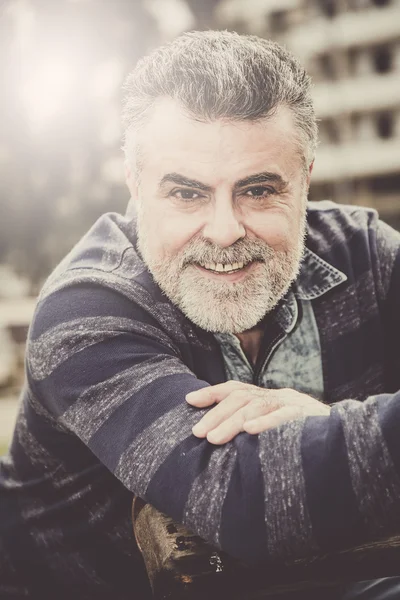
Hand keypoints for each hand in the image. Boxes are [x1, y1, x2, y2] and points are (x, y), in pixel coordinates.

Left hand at [186, 381, 329, 444]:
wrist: (347, 440)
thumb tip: (216, 436)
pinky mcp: (308, 417)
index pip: (237, 389)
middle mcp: (279, 396)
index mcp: (269, 398)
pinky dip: (267, 423)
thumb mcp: (276, 428)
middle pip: (242, 397)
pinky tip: (250, 431)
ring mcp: (294, 404)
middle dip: (216, 414)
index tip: (189, 400)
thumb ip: (253, 427)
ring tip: (213, 439)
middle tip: (197, 433)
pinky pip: (286, 416)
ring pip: (258, 406)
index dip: (212, 393)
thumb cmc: (303, 438)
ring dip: (232, 422)